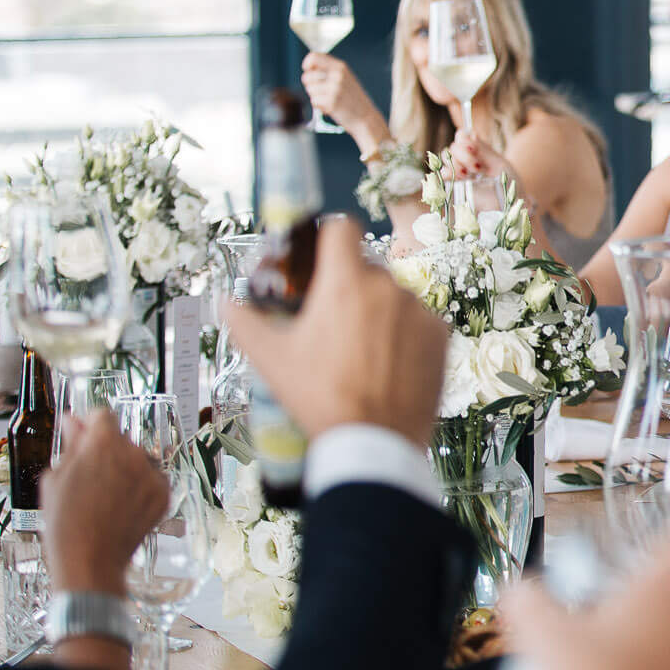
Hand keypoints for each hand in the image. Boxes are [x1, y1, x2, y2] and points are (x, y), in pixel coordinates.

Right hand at [41, 417, 169, 595]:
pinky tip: (121, 506)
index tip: (84, 436)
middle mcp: (134, 454)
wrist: (90, 560)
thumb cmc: (65, 522)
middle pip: (121, 439)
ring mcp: (152, 474)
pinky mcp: (164, 494)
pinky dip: (139, 488)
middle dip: (106, 450)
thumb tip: (73, 420)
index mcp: (103, 444)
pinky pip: (151, 480)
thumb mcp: (55, 478)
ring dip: (124, 469)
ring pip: (137, 460)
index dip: (90, 425)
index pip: (102, 415)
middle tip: (89, 476)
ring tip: (104, 497)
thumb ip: (70, 443)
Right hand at [223, 216, 448, 446]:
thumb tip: (227, 302)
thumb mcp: (271, 360)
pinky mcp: (441, 335)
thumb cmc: (320, 398)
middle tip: (331, 322)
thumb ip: (244, 322)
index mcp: (346, 284)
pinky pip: (418, 320)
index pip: (341, 228)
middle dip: (348, 286)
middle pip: (366, 268)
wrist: (374, 441)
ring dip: (377, 311)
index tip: (320, 257)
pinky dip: (404, 333)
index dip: (328, 238)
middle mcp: (388, 288)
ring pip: (393, 295)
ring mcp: (420, 311)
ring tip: (359, 350)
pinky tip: (387, 362)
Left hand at [300, 52, 384, 140]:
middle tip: (322, 91)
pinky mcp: (331, 102)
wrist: (366, 117)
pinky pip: (314, 101)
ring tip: (329, 99)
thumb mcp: (345, 77)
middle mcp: (337, 75)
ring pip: (310, 89)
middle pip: (307, 76)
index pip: (313, 57)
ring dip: (316, 96)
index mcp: (341, 67)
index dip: (307, 65)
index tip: (309, 72)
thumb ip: (329, 69)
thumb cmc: (353, 98)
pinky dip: (319, 106)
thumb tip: (308, 66)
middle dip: (310, 85)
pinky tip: (330, 107)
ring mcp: (334, 89)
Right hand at [445, 128, 514, 186]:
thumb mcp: (499, 164)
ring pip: (445, 158)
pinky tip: (460, 178)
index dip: (464, 139)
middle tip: (477, 167)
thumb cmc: (509, 183)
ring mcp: (457, 172)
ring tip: (468, 174)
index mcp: (477, 151)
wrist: (510, 204)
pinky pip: (441, 174)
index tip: (473, 149)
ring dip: (455, 164)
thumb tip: (472, 134)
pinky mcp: (452, 185)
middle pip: (452, 147)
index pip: (462, 136)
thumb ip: (484, 150)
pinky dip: (447, 173)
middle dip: (463, 154)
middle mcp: (465, 160)